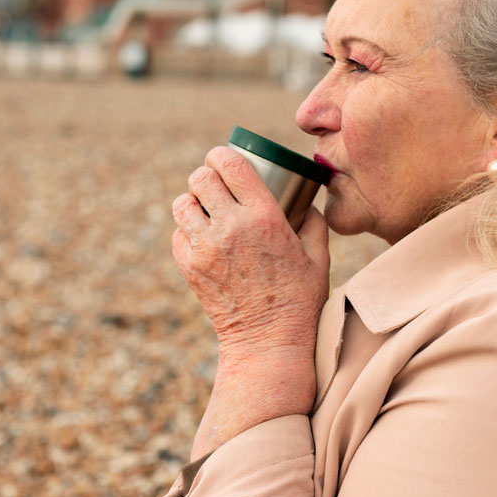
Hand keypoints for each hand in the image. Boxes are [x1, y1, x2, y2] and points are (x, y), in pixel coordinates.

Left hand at [172, 147, 329, 457]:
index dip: (222, 155)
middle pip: (200, 177)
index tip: (225, 159)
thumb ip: (314, 221)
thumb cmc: (300, 299)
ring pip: (182, 203)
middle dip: (207, 176)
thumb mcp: (318, 256)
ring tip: (206, 210)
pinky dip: (187, 232)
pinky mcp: (190, 268)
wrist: (268, 342)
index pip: (229, 164)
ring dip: (193, 202)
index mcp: (264, 216)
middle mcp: (231, 227)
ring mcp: (206, 248)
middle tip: (216, 185)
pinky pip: (178, 234)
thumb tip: (307, 200)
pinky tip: (204, 239)